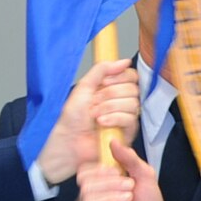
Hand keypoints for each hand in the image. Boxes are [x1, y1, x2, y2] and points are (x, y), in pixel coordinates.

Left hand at [38, 59, 139, 184]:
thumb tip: (124, 61)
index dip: (119, 77)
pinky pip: (130, 119)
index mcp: (111, 89)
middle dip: (110, 95)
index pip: (130, 76)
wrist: (68, 139)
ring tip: (95, 115)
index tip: (104, 83)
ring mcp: (124, 117)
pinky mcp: (127, 132)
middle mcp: (119, 102)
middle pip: (132, 89)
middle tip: (94, 102)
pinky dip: (114, 119)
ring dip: (109, 108)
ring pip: (132, 104)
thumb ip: (102, 69)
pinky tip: (102, 123)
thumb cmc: (72, 118)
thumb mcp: (84, 86)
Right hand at [76, 141, 181, 200]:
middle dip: (110, 184)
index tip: (118, 173)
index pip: (84, 173)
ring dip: (112, 198)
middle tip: (129, 188)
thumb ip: (129, 158)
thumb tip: (114, 142)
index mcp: (98, 187)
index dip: (100, 171)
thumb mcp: (143, 174)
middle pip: (85, 186)